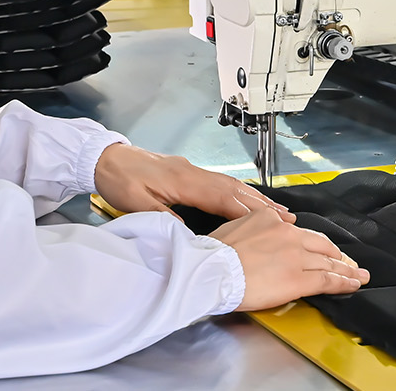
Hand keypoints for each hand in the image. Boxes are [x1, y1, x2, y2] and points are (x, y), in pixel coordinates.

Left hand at [94, 143, 290, 220]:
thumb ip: (164, 219)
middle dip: (262, 205)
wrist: (106, 158)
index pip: (222, 197)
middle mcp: (194, 172)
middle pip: (234, 189)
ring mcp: (193, 171)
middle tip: (288, 219)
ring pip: (230, 185)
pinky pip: (221, 183)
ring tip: (277, 212)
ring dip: (255, 198)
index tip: (270, 224)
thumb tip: (190, 237)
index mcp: (184, 180)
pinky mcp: (188, 172)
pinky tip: (247, 201)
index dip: (248, 211)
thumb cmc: (121, 180)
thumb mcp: (137, 204)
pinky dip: (239, 193)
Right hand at [210, 209, 368, 309]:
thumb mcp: (235, 225)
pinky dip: (343, 282)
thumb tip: (260, 233)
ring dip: (346, 269)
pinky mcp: (299, 278)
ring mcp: (296, 256)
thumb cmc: (215, 253)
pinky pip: (327, 279)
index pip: (300, 231)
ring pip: (328, 262)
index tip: (320, 248)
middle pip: (320, 244)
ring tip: (358, 274)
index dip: (314, 242)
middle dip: (336, 254)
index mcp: (271, 219)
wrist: (212, 270)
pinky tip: (353, 284)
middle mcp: (288, 234)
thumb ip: (254, 226)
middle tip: (347, 261)